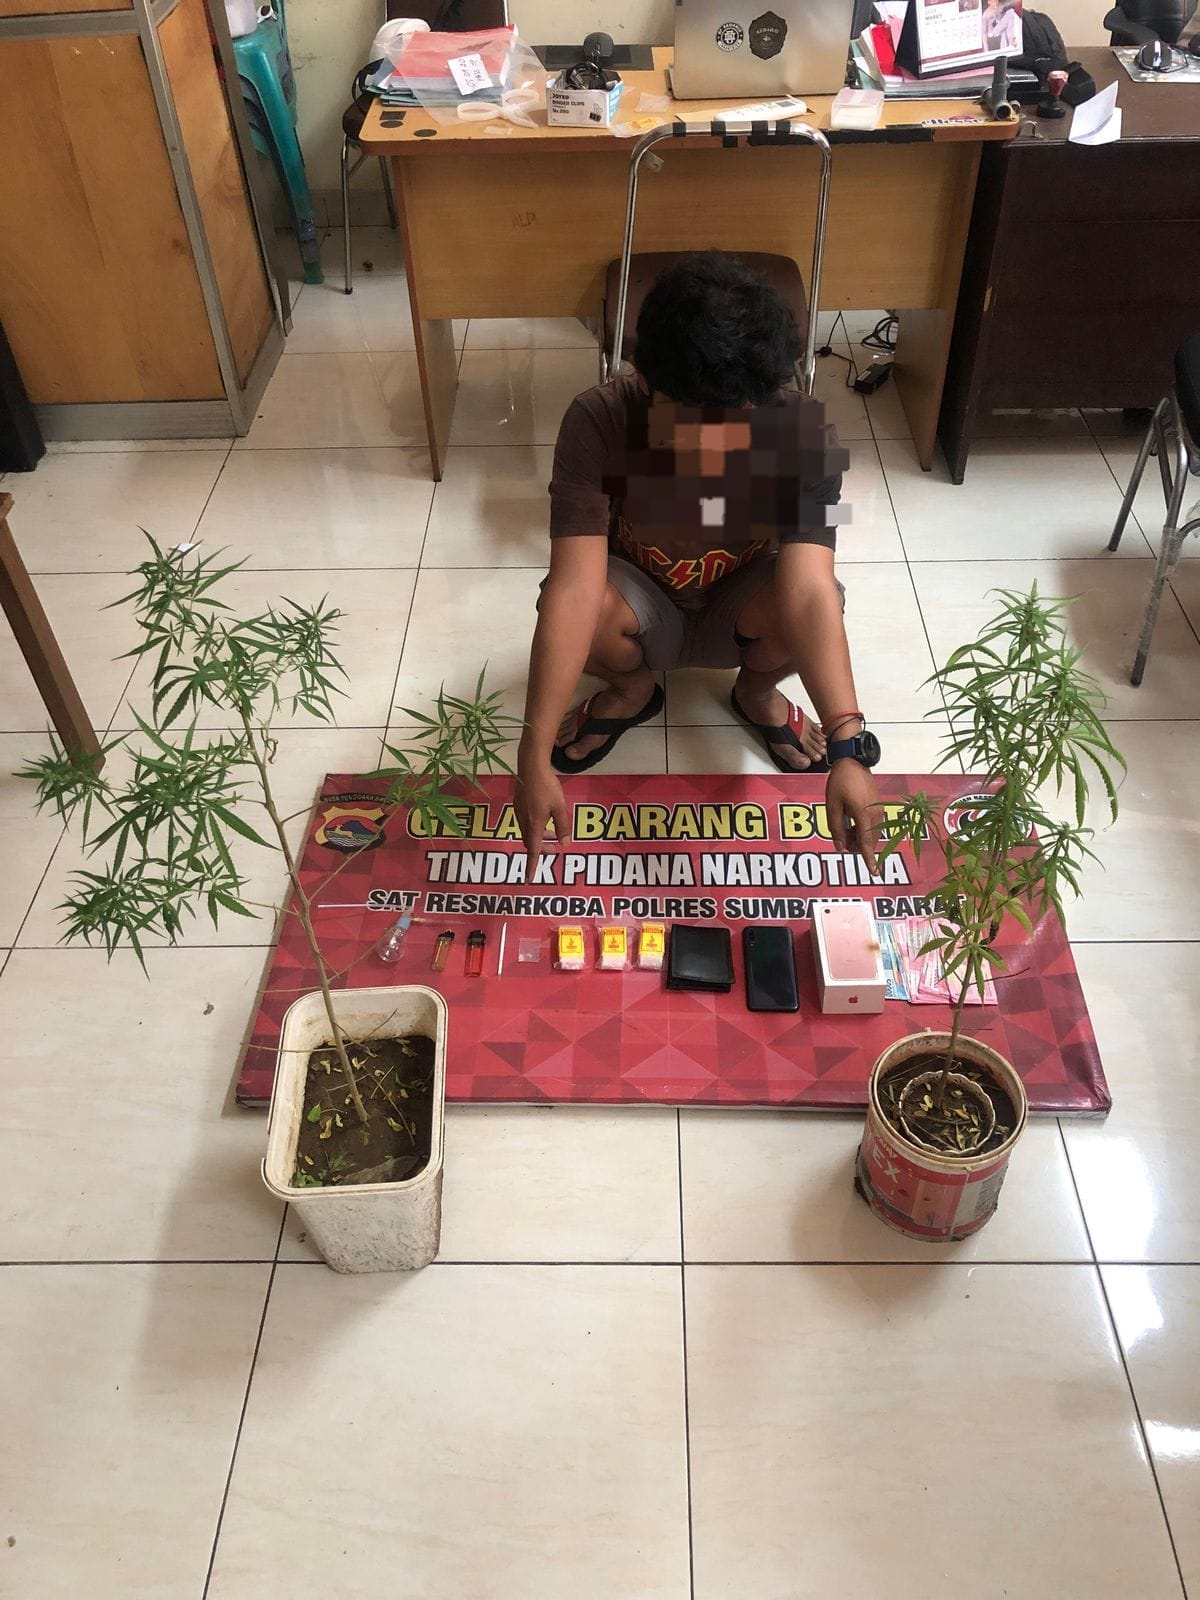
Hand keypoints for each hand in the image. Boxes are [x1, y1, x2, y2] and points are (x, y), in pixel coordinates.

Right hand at [515, 760, 569, 878]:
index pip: (533, 852)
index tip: (529, 880)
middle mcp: (524, 821)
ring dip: (540, 838)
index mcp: (534, 824)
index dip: (532, 866)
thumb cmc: (547, 786)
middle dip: (542, 850)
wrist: (530, 766)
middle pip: (531, 843)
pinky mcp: (518, 805)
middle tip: (555, 850)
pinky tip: (544, 819)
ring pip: (528, 833)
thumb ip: (562, 827)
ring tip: (553, 834)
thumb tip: (565, 844)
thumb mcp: (560, 808)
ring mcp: (519, 813)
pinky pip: (526, 823)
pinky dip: (535, 828)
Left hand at [826, 759, 883, 872]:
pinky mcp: (880, 805)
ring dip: (859, 837)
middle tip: (842, 837)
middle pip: (869, 841)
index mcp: (863, 815)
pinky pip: (874, 825)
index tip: (874, 872)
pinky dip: (863, 829)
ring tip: (845, 827)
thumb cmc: (840, 782)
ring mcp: (880, 809)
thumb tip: (840, 847)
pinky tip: (852, 821)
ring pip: (872, 834)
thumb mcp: (832, 806)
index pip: (866, 843)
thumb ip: (836, 828)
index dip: (869, 859)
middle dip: (856, 845)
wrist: (853, 761)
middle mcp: (876, 814)